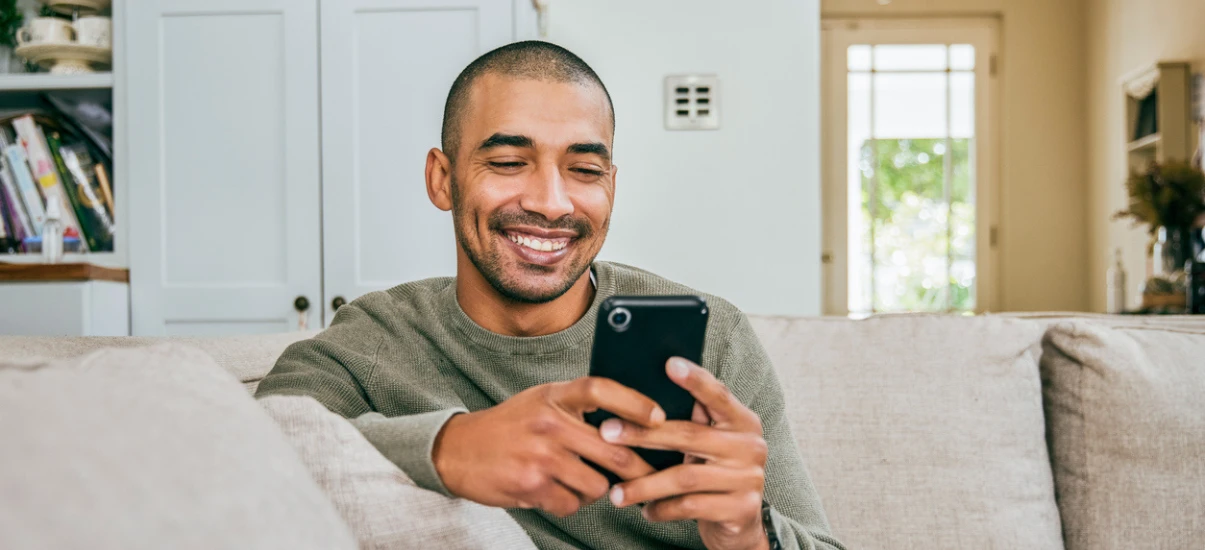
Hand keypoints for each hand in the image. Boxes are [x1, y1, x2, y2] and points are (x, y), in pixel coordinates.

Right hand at [432, 377, 663, 516]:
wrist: (458, 449)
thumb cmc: (511, 425)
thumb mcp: (542, 400)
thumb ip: (578, 405)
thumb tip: (630, 421)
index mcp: (554, 395)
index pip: (600, 389)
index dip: (634, 403)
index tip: (659, 417)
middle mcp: (549, 422)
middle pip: (613, 448)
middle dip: (639, 468)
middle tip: (652, 476)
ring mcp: (540, 455)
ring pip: (596, 484)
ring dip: (596, 489)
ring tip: (579, 480)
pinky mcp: (531, 485)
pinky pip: (571, 504)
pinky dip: (569, 502)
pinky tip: (554, 491)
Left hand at [601, 358, 768, 549]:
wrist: (740, 523)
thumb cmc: (713, 473)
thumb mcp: (708, 444)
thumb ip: (692, 421)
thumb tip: (640, 396)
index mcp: (743, 421)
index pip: (718, 394)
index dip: (695, 379)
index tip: (669, 363)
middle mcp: (751, 446)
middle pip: (690, 435)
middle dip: (643, 434)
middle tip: (607, 433)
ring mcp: (748, 478)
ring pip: (685, 477)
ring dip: (645, 484)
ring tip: (616, 492)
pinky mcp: (741, 509)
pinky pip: (691, 506)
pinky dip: (662, 508)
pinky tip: (646, 510)